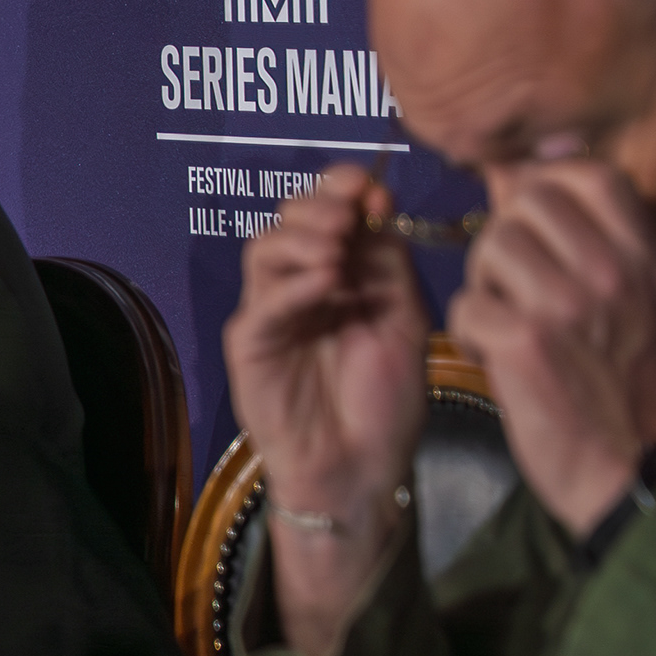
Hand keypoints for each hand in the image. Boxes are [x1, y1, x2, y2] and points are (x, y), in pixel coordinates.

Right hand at [226, 165, 432, 655]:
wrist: (361, 467)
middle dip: (321, 205)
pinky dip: (293, 286)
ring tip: (337, 252)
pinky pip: (262, 303)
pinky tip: (326, 285)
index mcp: (342, 272)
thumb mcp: (406, 320)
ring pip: (265, 248)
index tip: (376, 192)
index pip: (330, 209)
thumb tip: (376, 209)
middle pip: (289, 217)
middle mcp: (302, 284)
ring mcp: (271, 312)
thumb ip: (389, 265)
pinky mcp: (250, 345)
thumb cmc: (385, 401)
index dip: (345, 188)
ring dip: (303, 238)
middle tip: (350, 219)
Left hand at [445, 159, 655, 536]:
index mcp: (646, 258)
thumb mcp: (639, 303)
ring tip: (507, 319)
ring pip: (491, 247)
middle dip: (506, 236)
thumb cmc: (630, 386)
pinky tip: (498, 355)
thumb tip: (516, 175)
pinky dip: (472, 331)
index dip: (546, 182)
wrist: (632, 468)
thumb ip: (594, 243)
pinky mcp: (523, 342)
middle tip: (512, 284)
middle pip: (528, 202)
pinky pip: (467, 305)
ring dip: (485, 282)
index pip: (590, 175)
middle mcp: (612, 272)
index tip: (530, 218)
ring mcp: (567, 304)